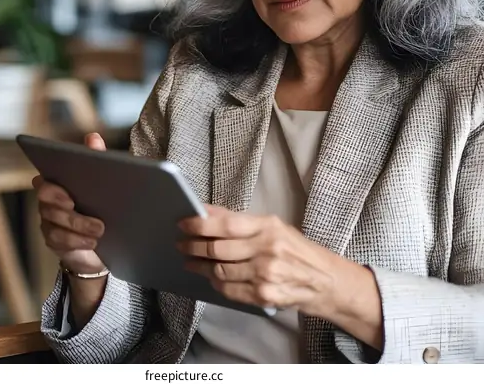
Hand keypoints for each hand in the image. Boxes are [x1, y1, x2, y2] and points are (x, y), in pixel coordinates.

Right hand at [33, 132, 106, 274]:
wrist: (107, 236)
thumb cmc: (100, 201)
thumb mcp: (102, 179)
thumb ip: (96, 157)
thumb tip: (93, 137)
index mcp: (57, 183)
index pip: (44, 183)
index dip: (53, 190)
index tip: (69, 197)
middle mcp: (48, 203)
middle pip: (48, 206)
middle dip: (68, 211)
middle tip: (85, 213)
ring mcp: (49, 223)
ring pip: (55, 225)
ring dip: (78, 228)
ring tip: (100, 230)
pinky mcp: (55, 242)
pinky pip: (59, 242)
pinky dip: (77, 242)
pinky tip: (92, 242)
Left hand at [177, 205, 338, 315]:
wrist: (326, 281)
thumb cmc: (296, 250)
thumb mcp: (273, 227)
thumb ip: (240, 221)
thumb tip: (207, 212)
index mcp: (269, 227)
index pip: (226, 224)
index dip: (200, 224)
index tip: (184, 222)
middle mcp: (267, 250)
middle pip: (218, 249)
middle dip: (194, 246)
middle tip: (181, 244)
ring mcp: (266, 275)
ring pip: (220, 271)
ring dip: (200, 266)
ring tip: (190, 261)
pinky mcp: (264, 296)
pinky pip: (229, 290)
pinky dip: (215, 283)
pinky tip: (209, 277)